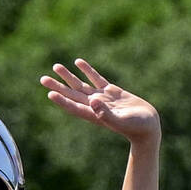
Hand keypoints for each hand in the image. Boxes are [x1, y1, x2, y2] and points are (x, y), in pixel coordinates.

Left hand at [41, 59, 159, 143]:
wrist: (148, 125)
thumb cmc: (136, 126)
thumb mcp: (122, 121)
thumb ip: (106, 113)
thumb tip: (93, 101)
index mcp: (94, 115)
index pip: (73, 106)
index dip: (62, 101)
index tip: (50, 93)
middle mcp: (94, 106)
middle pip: (71, 94)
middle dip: (57, 86)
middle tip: (42, 79)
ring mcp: (101, 98)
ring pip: (81, 85)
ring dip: (68, 77)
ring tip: (56, 67)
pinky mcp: (111, 91)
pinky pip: (95, 78)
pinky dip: (87, 70)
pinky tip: (78, 62)